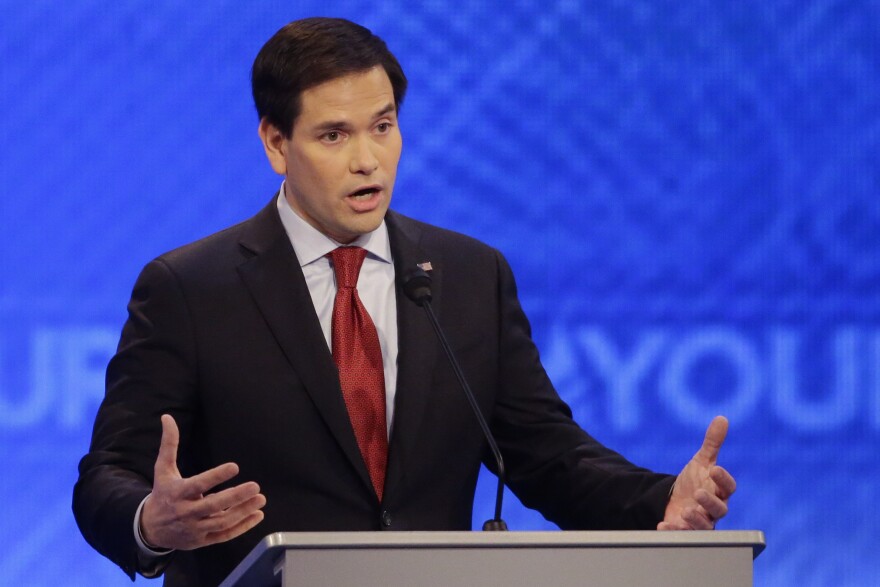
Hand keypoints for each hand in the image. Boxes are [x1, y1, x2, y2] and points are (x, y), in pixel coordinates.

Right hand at [140, 414, 265, 549]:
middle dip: (235, 497)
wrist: (150, 529)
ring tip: (260, 499)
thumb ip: (169, 444)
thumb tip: (167, 417)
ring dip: (243, 511)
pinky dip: (242, 527)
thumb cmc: (163, 493)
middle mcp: (187, 512)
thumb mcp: (163, 469)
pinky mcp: (203, 540)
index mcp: (178, 493)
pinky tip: (257, 515)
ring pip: (222, 522)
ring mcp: (196, 528)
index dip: (216, 476)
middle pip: (213, 506)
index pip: (198, 484)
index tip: (234, 466)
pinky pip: (224, 535)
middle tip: (255, 486)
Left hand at [658, 415, 735, 530]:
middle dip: (710, 502)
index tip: (714, 469)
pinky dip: (674, 530)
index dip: (724, 478)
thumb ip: (712, 443)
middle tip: (699, 493)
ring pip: (704, 525)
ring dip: (695, 519)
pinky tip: (664, 524)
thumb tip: (722, 418)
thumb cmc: (695, 481)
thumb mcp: (701, 461)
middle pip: (720, 509)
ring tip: (685, 511)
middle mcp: (714, 508)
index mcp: (719, 490)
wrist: (677, 500)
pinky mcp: (686, 531)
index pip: (729, 487)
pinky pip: (683, 535)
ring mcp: (701, 521)